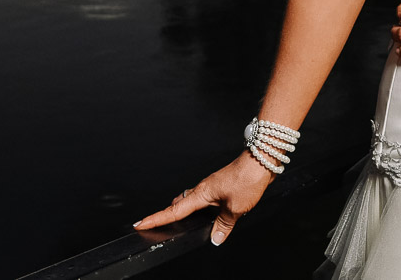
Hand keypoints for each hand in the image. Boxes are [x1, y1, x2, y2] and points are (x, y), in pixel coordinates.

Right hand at [132, 152, 273, 246]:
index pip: (174, 210)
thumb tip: (216, 238)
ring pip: (191, 200)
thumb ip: (224, 225)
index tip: (141, 223)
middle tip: (153, 224)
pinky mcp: (220, 185)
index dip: (156, 218)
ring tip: (177, 222)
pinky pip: (203, 199)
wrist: (259, 161)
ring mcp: (211, 186)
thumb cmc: (246, 179)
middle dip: (165, 214)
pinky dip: (199, 207)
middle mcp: (203, 189)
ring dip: (183, 210)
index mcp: (201, 194)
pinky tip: (208, 214)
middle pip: (179, 204)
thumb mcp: (236, 208)